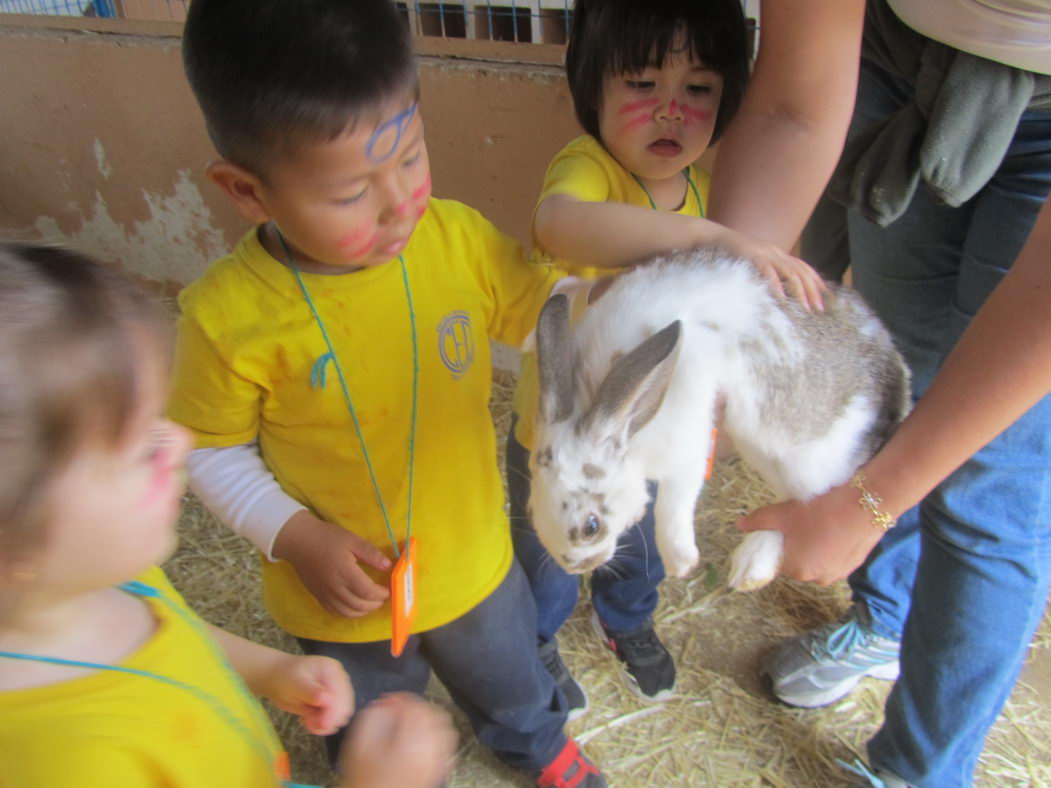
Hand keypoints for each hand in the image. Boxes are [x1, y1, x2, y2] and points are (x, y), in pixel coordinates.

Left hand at [256, 653, 353, 735]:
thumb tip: (328, 700)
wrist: (277, 678)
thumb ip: (311, 692)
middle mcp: (339, 680)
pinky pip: (333, 720)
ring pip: (341, 716)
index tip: (320, 726)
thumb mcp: (295, 684)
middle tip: (310, 726)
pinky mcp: (332, 704)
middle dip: (329, 720)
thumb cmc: (284, 678)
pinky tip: (309, 722)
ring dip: (326, 725)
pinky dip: (322, 725)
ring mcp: (337, 692)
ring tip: (307, 723)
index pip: (340, 694)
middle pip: (344, 706)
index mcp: (332, 670)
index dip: (333, 713)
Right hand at [273, 511, 390, 616]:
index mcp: (345, 573)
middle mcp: (335, 588)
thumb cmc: (327, 537)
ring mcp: (325, 594)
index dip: (381, 594)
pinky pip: (334, 611)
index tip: (388, 589)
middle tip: (382, 598)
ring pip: (347, 612)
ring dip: (362, 612)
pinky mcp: (317, 596)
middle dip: (374, 605)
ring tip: (371, 603)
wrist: (298, 541)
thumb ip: (371, 554)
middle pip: (359, 606)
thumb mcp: (352, 540)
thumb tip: (388, 566)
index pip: (367, 592)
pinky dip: (347, 612)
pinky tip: (354, 606)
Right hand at [338, 694, 457, 787]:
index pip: (415, 708)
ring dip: (428, 716)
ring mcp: (437, 762)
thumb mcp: (359, 747)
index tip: (388, 700)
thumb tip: (385, 705)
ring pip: (444, 726)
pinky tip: (422, 734)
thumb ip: (371, 719)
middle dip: (414, 705)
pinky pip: (448, 743)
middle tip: (397, 708)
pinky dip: (438, 731)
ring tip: (409, 719)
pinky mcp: (439, 769)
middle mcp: (429, 753)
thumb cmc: (364, 780)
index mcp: (410, 746)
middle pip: (433, 713)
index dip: (400, 698)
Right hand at [710, 225, 826, 310]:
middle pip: (801, 271)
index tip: (826, 297)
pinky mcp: (753, 255)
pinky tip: (781, 298)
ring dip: (799, 291)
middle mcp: (775, 252)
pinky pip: (768, 271)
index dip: (816, 281)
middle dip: (812, 290)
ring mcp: (765, 253)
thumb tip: (774, 291)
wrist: (713, 236)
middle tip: (819, 308)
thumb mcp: (753, 262)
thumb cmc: (730, 253)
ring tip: (805, 307)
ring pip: (790, 272)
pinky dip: (776, 285)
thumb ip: (765, 272)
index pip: (803, 266)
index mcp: (777, 253)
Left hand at [736, 483, 885, 584]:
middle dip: (795, 546)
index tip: (782, 530)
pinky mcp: (854, 565)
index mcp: (797, 570)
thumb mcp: (783, 513)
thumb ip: (758, 521)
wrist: (864, 505)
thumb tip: (740, 525)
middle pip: (797, 563)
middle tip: (800, 523)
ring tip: (818, 524)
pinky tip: (833, 529)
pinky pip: (834, 558)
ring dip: (813, 548)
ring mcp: (838, 574)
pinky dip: (830, 547)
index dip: (778, 545)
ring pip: (817, 561)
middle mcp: (817, 579)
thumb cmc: (819, 511)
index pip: (778, 563)